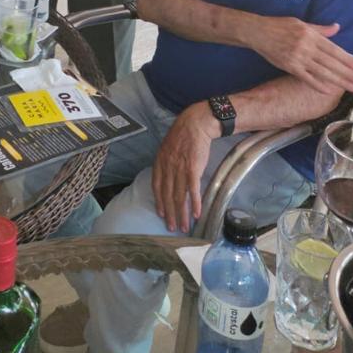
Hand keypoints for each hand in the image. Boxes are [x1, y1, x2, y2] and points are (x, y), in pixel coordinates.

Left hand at [151, 103, 218, 232]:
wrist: (195, 124)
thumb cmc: (183, 136)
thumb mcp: (168, 148)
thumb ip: (166, 163)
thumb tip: (167, 178)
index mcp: (160, 162)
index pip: (156, 186)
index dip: (159, 201)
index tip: (161, 214)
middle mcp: (167, 167)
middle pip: (167, 195)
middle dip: (169, 213)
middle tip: (171, 228)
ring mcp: (179, 168)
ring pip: (179, 196)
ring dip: (181, 213)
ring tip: (183, 226)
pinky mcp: (193, 169)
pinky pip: (192, 190)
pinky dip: (194, 203)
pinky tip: (195, 214)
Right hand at [251, 17, 352, 93]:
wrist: (258, 32)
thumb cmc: (280, 25)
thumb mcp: (301, 23)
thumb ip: (320, 29)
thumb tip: (337, 27)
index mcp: (311, 35)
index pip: (334, 50)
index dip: (348, 60)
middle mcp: (306, 47)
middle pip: (331, 63)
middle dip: (348, 74)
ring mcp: (298, 58)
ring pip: (322, 72)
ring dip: (338, 81)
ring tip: (351, 88)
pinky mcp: (289, 67)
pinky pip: (306, 78)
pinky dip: (318, 85)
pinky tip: (329, 91)